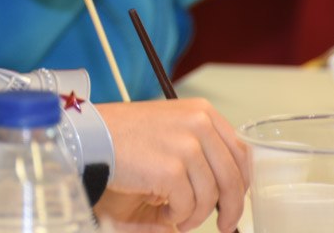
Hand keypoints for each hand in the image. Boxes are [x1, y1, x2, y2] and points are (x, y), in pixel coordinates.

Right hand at [96, 99, 249, 232]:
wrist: (92, 135)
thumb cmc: (125, 132)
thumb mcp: (171, 126)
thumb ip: (201, 144)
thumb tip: (230, 181)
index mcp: (202, 113)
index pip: (241, 153)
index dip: (242, 182)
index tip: (235, 198)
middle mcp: (199, 125)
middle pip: (232, 178)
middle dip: (230, 208)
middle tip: (224, 224)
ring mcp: (185, 147)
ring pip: (210, 197)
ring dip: (196, 215)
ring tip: (180, 216)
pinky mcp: (170, 170)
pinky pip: (187, 206)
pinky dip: (178, 216)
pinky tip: (166, 212)